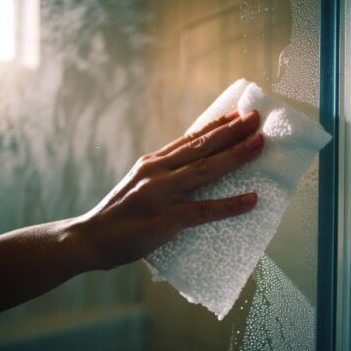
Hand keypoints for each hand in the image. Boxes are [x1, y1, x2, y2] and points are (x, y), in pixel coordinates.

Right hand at [68, 110, 263, 269]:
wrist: (90, 239)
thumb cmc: (120, 214)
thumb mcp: (140, 183)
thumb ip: (165, 173)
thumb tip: (197, 164)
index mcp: (153, 162)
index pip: (190, 138)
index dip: (217, 124)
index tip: (240, 112)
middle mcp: (157, 171)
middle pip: (201, 147)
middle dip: (232, 131)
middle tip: (257, 118)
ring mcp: (161, 194)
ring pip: (205, 170)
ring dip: (235, 155)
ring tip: (260, 144)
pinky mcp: (165, 219)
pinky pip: (204, 211)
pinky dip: (230, 204)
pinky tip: (251, 199)